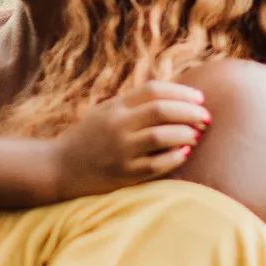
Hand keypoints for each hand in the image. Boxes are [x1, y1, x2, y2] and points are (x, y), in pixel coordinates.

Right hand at [53, 82, 208, 197]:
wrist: (59, 167)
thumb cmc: (88, 137)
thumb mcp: (106, 111)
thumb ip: (134, 103)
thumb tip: (175, 97)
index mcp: (115, 107)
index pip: (154, 90)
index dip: (181, 92)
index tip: (200, 98)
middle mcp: (118, 125)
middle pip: (162, 110)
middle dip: (190, 112)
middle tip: (206, 117)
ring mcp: (120, 150)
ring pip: (162, 136)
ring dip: (185, 133)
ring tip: (196, 134)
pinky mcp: (123, 174)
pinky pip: (156, 165)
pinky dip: (175, 157)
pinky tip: (185, 152)